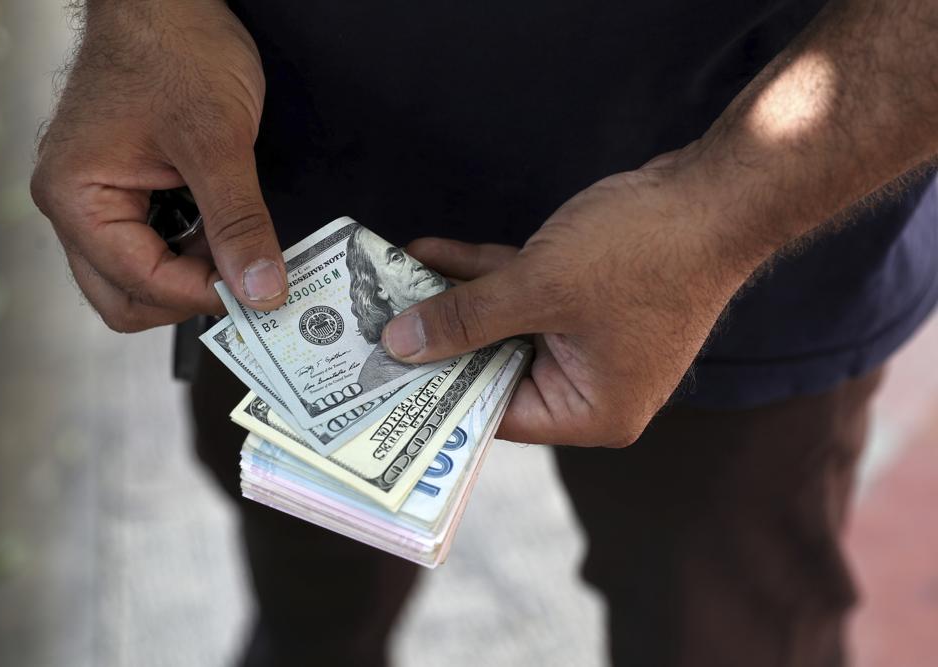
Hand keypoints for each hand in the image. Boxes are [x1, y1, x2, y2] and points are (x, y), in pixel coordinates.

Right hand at [31, 0, 284, 331]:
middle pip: (126, 298)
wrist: (167, 0)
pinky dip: (188, 252)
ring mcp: (94, 200)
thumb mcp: (219, 141)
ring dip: (190, 275)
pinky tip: (220, 231)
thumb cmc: (175, 49)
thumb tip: (261, 289)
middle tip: (245, 281)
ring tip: (236, 247)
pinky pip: (149, 246)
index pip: (140, 285)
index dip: (204, 295)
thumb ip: (239, 222)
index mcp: (77, 197)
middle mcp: (73, 205)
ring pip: (137, 279)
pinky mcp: (119, 191)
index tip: (258, 292)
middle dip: (187, 298)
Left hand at [383, 156, 769, 445]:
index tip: (378, 381)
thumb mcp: (540, 288)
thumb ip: (467, 319)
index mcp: (590, 410)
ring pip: (504, 325)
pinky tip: (428, 252)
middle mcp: (590, 385)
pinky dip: (483, 274)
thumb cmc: (640, 254)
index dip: (434, 394)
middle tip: (369, 333)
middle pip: (493, 368)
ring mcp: (589, 340)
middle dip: (436, 341)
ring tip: (386, 287)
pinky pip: (522, 293)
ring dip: (452, 300)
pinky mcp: (587, 298)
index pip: (494, 413)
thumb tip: (400, 344)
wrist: (717, 192)